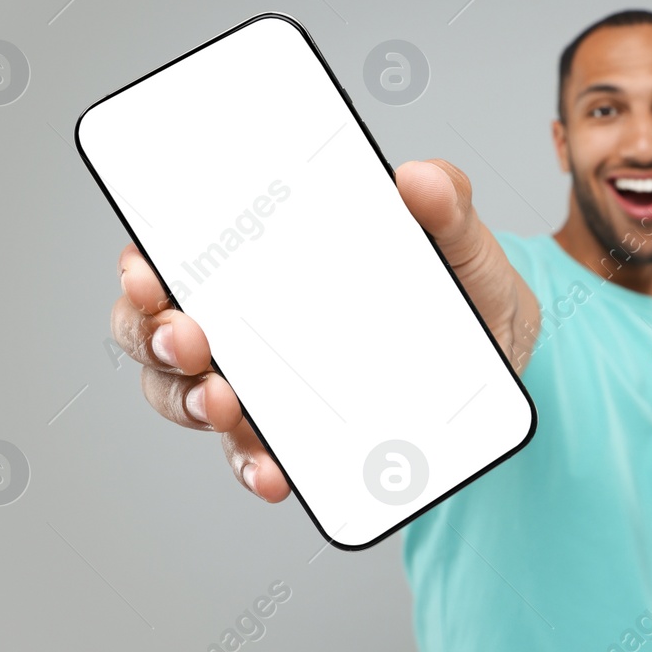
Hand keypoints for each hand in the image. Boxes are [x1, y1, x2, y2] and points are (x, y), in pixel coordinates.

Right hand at [108, 158, 540, 501]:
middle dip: (157, 335)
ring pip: (186, 395)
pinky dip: (252, 464)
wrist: (506, 373)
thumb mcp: (465, 249)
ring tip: (226, 405)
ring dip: (192, 401)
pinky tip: (272, 471)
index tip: (145, 270)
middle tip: (190, 339)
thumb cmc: (465, 298)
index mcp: (273, 256)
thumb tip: (421, 180)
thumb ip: (449, 210)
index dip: (145, 262)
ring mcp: (265, 383)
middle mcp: (250, 319)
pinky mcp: (293, 439)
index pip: (182, 252)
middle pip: (161, 327)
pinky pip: (251, 454)